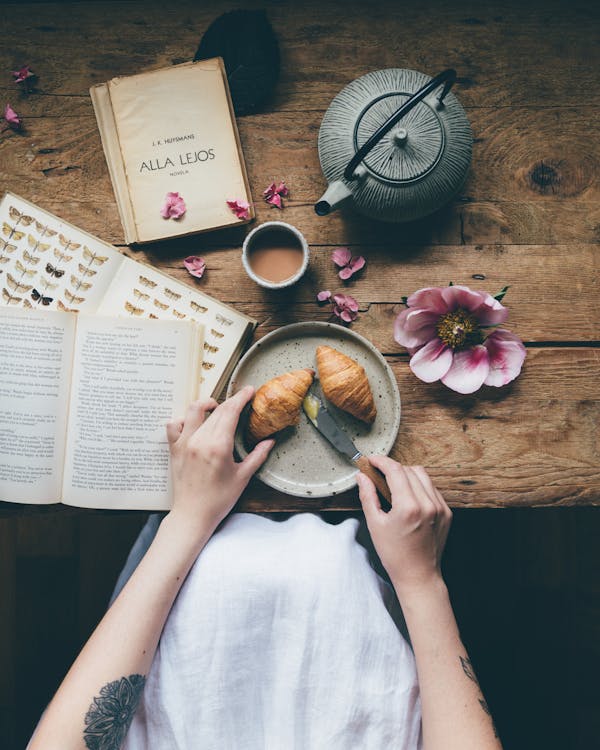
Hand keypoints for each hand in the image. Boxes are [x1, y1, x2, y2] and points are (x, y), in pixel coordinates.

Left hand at [166, 386, 273, 539]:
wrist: (192, 515)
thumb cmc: (218, 500)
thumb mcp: (243, 477)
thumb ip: (257, 456)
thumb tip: (269, 441)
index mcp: (218, 446)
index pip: (230, 411)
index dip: (241, 398)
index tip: (249, 391)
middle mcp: (199, 441)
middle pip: (216, 410)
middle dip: (231, 401)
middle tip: (241, 399)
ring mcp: (184, 444)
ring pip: (194, 411)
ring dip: (206, 404)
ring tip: (216, 407)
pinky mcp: (174, 449)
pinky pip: (174, 425)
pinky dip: (183, 419)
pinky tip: (193, 423)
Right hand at [356, 458, 451, 597]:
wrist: (418, 575)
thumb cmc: (395, 554)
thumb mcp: (375, 524)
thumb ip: (368, 496)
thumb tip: (362, 477)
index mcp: (408, 507)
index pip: (395, 470)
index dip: (382, 461)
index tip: (372, 461)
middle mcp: (427, 504)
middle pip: (409, 470)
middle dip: (392, 467)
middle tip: (379, 473)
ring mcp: (440, 508)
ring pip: (423, 476)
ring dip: (407, 474)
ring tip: (394, 483)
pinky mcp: (446, 512)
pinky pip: (432, 488)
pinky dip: (419, 486)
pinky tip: (408, 495)